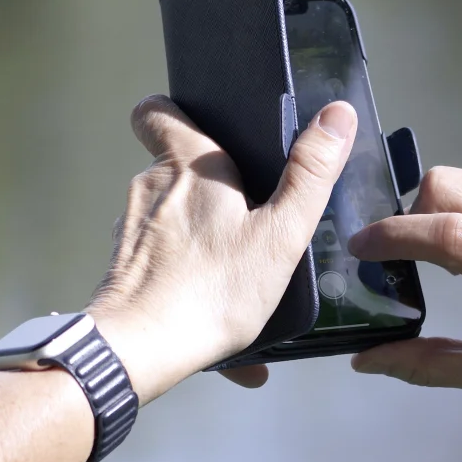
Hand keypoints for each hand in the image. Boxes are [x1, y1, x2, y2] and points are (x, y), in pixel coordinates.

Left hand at [86, 96, 355, 399]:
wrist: (140, 350)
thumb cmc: (212, 289)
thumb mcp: (279, 233)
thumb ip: (310, 174)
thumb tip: (338, 115)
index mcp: (186, 164)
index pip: (155, 111)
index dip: (173, 113)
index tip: (203, 130)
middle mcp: (149, 187)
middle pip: (171, 168)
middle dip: (205, 187)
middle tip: (244, 215)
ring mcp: (130, 230)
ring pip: (168, 223)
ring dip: (199, 242)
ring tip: (237, 277)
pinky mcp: (123, 271)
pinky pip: (163, 271)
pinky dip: (188, 286)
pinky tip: (219, 324)